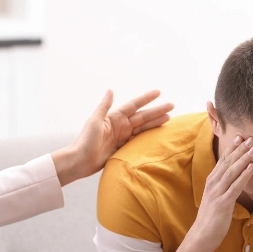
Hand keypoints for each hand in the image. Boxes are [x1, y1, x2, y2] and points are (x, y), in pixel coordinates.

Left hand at [52, 90, 172, 185]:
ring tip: (169, 118)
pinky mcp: (123, 147)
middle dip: (157, 111)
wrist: (80, 161)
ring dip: (155, 122)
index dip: (146, 99)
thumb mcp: (95, 121)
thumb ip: (104, 106)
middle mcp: (120, 125)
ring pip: (143, 127)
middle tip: (172, 106)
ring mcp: (122, 136)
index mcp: (114, 117)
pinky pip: (139, 139)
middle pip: (142, 116)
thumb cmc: (85, 141)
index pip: (134, 105)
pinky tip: (158, 133)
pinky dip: (149, 135)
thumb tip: (110, 89)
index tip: (158, 92)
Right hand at [190, 135, 252, 250]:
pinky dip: (243, 176)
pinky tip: (252, 168)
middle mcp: (213, 183)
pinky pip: (235, 187)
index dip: (232, 148)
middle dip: (240, 149)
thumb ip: (224, 186)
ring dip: (243, 159)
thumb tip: (235, 177)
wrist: (202, 235)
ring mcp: (217, 193)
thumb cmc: (212, 217)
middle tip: (251, 137)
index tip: (241, 136)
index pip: (222, 160)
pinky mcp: (223, 203)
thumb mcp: (217, 197)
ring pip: (232, 172)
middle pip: (227, 162)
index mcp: (212, 181)